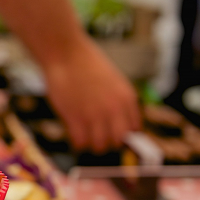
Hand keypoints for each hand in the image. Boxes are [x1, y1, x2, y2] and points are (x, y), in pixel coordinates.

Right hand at [42, 37, 140, 153]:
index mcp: (127, 98)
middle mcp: (115, 108)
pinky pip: (80, 143)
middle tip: (95, 135)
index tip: (110, 132)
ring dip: (90, 143)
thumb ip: (118, 101)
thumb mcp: (113, 80)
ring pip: (99, 146)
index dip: (121, 133)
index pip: (134, 130)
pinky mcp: (76, 118)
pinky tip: (72, 132)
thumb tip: (115, 123)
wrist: (66, 53)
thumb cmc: (85, 64)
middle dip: (107, 141)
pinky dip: (76, 141)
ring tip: (83, 134)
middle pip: (117, 142)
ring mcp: (95, 115)